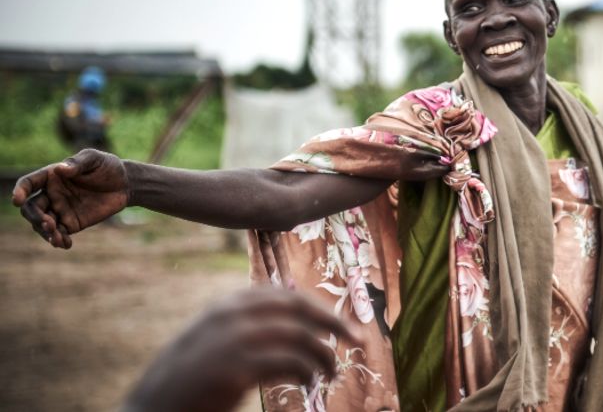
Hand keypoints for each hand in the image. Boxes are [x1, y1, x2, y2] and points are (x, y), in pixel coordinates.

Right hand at [11, 148, 127, 248]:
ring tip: (57, 238)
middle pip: (31, 208)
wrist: (125, 184)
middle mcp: (51, 194)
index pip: (28, 184)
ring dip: (45, 232)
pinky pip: (59, 234)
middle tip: (49, 223)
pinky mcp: (71, 223)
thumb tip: (61, 169)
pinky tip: (65, 244)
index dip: (19, 191)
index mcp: (51, 177)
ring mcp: (60, 210)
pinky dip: (59, 240)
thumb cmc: (107, 167)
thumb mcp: (94, 159)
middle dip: (35, 217)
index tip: (17, 200)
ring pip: (42, 224)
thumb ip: (78, 163)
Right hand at [121, 287, 362, 411]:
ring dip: (323, 356)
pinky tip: (310, 384)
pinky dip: (308, 372)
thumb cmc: (187, 380)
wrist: (152, 408)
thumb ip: (245, 326)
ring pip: (301, 337)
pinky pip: (291, 363)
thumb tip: (291, 325)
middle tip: (357, 339)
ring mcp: (235, 339)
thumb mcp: (213, 340)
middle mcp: (232, 315)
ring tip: (330, 373)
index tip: (338, 323)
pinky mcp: (238, 368)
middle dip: (333, 322)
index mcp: (227, 305)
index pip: (285, 296)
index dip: (317, 307)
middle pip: (299, 308)